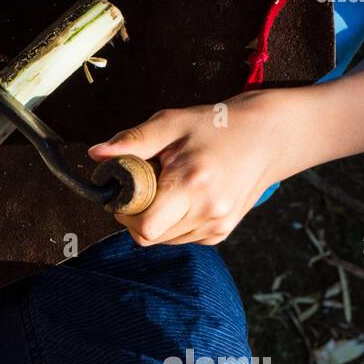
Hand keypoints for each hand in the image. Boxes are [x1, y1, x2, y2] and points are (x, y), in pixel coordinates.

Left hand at [88, 90, 291, 245]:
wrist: (267, 136)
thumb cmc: (215, 125)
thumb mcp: (171, 123)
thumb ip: (133, 141)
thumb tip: (96, 155)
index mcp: (191, 185)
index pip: (143, 227)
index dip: (125, 212)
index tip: (127, 188)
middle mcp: (208, 212)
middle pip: (149, 237)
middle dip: (137, 215)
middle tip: (146, 184)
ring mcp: (218, 226)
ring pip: (164, 241)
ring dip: (156, 219)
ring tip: (170, 186)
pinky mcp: (222, 232)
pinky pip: (182, 238)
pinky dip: (174, 222)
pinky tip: (185, 196)